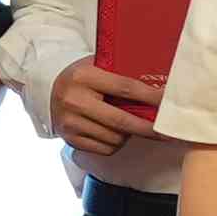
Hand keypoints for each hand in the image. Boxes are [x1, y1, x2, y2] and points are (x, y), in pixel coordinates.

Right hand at [41, 58, 163, 157]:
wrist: (47, 89)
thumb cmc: (82, 77)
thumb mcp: (97, 66)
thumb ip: (121, 72)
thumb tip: (159, 83)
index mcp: (85, 76)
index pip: (125, 88)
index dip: (151, 97)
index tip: (168, 102)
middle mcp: (75, 100)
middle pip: (122, 120)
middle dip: (149, 128)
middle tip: (168, 133)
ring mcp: (71, 122)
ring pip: (115, 137)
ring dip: (129, 134)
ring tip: (128, 123)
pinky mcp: (70, 139)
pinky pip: (105, 148)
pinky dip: (115, 143)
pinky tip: (113, 131)